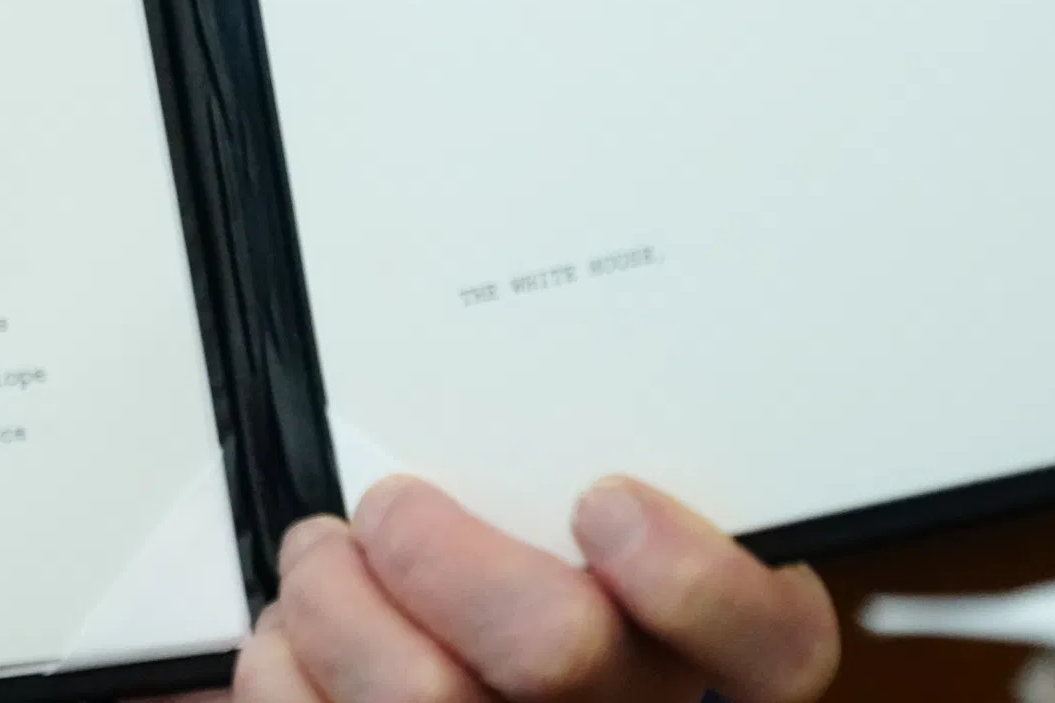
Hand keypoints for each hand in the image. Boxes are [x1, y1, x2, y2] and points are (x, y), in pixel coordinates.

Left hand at [235, 474, 838, 702]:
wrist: (459, 691)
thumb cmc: (506, 602)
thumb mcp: (574, 533)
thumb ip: (563, 476)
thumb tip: (532, 382)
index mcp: (692, 657)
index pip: (774, 642)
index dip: (697, 576)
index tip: (607, 503)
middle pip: (559, 650)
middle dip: (440, 551)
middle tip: (393, 506)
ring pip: (421, 695)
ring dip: (334, 598)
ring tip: (322, 559)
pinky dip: (280, 667)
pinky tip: (294, 641)